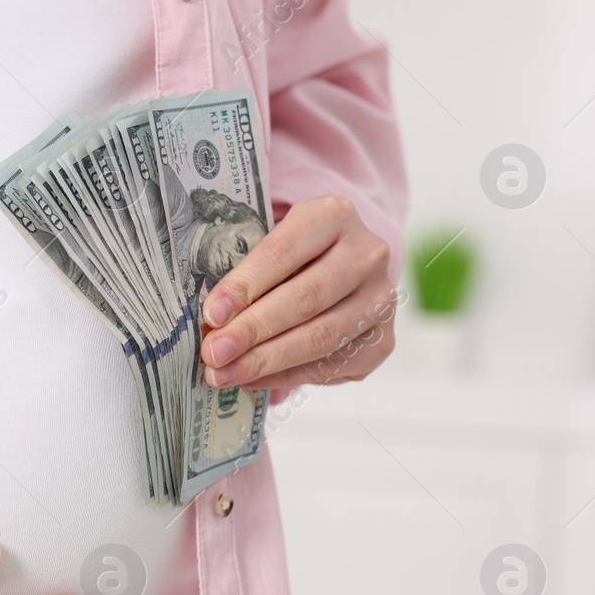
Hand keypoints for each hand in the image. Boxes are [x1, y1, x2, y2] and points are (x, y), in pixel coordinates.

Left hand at [198, 194, 397, 389]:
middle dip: (252, 330)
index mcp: (334, 216)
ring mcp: (381, 299)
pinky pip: (331, 365)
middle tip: (213, 353)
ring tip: (223, 374)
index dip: (245, 286)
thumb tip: (212, 323)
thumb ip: (247, 275)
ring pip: (320, 338)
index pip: (283, 253)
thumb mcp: (272, 243)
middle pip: (304, 299)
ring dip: (265, 361)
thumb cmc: (293, 255)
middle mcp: (367, 255)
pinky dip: (285, 375)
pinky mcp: (383, 339)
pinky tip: (250, 378)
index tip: (212, 314)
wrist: (345, 265)